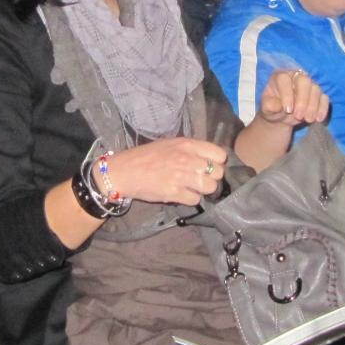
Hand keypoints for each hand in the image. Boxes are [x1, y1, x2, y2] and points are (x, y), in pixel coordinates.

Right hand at [99, 137, 228, 205]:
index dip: (217, 163)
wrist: (124, 171)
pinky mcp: (174, 193)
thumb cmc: (146, 156)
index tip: (209, 167)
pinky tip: (181, 194)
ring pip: (210, 188)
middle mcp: (188, 159)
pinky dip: (190, 199)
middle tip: (201, 180)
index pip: (220, 155)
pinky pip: (196, 200)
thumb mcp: (170, 144)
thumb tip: (210, 160)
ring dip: (203, 190)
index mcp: (187, 145)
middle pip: (218, 173)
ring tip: (192, 188)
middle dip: (212, 178)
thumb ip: (191, 150)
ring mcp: (182, 177)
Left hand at [255, 68, 327, 127]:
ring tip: (307, 120)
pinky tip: (318, 119)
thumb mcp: (266, 109)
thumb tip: (277, 106)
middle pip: (304, 81)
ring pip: (316, 89)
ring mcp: (309, 85)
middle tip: (298, 116)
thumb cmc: (273, 109)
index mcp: (281, 77)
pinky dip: (323, 109)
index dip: (287, 94)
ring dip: (313, 106)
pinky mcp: (319, 95)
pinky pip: (324, 98)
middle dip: (303, 100)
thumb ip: (270, 106)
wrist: (282, 117)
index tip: (287, 110)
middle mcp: (296, 77)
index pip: (285, 79)